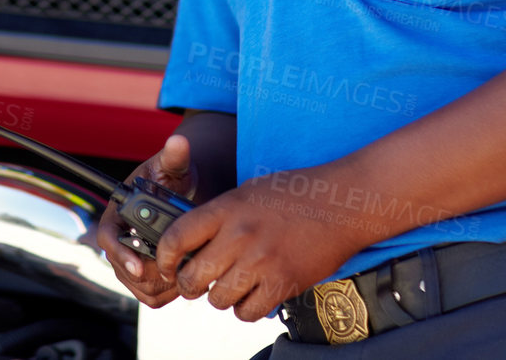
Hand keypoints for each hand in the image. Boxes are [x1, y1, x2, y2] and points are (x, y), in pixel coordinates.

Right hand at [98, 132, 197, 307]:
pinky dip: (167, 294)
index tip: (140, 266)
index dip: (120, 254)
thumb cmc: (171, 178)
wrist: (179, 195)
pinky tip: (186, 279)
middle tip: (178, 271)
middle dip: (150, 274)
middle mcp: (119, 238)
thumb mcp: (173, 167)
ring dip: (162, 285)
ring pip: (138, 286)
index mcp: (118, 213)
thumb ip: (174, 157)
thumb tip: (178, 142)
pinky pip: (149, 295)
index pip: (107, 238)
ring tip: (186, 272)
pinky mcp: (144, 274)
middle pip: (122, 269)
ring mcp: (130, 259)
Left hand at [153, 168, 369, 322]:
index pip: (176, 238)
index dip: (164, 257)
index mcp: (226, 209)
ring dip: (220, 297)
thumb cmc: (293, 195)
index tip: (167, 266)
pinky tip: (252, 295)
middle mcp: (240, 236)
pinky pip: (248, 312)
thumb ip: (218, 217)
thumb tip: (190, 244)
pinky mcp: (283, 283)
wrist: (341, 204)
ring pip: (218, 300)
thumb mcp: (247, 192)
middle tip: (195, 284)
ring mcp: (262, 262)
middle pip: (193, 277)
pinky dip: (246, 309)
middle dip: (189, 285)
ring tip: (230, 286)